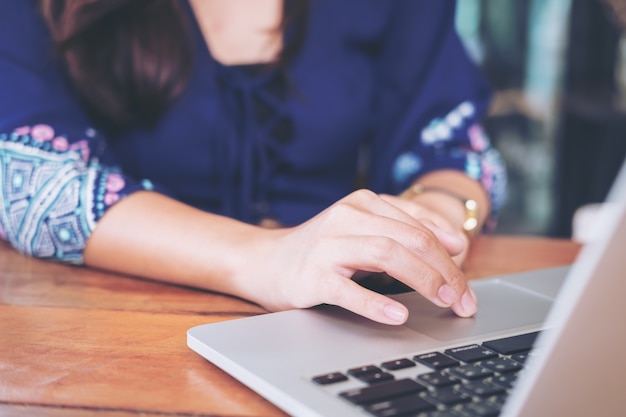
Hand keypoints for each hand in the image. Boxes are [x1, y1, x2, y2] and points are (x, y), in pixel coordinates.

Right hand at [232, 189, 477, 324]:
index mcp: (364, 203)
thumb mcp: (362, 232)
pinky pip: (349, 290)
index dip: (450, 252)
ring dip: (423, 280)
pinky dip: (376, 303)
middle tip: (463, 299)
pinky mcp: (312, 275)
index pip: (419, 224)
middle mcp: (348, 216)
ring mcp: (329, 244)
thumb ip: (401, 233)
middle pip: (410, 239)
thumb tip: (452, 249)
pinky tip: (397, 314)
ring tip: (444, 302)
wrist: (264, 261)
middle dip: (445, 270)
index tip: (467, 278)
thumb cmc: (320, 250)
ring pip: (387, 254)